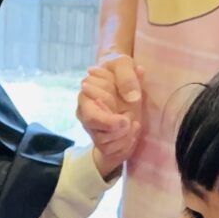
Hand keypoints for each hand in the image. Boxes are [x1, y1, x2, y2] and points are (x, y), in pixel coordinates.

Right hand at [78, 55, 142, 177]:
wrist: (124, 81)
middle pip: (98, 136)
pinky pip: (112, 153)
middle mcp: (85, 115)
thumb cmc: (120, 72)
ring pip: (105, 146)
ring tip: (134, 122)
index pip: (92, 117)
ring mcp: (93, 129)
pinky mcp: (102, 140)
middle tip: (129, 121)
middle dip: (118, 132)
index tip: (128, 116)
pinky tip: (132, 132)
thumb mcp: (123, 64)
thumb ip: (126, 76)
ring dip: (125, 137)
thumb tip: (132, 97)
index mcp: (85, 98)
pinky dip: (127, 146)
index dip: (110, 121)